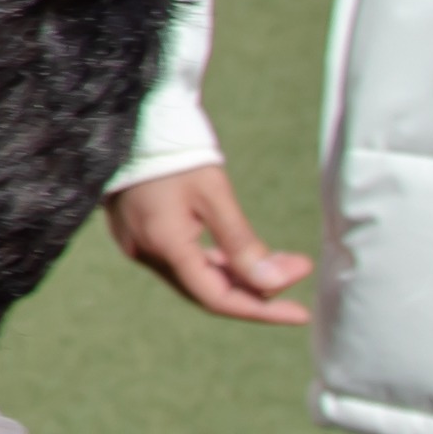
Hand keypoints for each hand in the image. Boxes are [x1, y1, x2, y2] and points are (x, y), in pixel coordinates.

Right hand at [107, 164, 312, 326]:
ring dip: (239, 275)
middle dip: (256, 289)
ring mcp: (138, 244)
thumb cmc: (175, 152)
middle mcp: (146, 253)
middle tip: (298, 270)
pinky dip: (215, 263)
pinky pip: (182, 261)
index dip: (261, 310)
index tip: (301, 313)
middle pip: (208, 290)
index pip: (218, 298)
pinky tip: (241, 256)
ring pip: (196, 277)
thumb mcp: (214, 193)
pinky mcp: (138, 233)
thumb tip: (273, 284)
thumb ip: (241, 243)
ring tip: (280, 263)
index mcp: (163, 245)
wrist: (131, 120)